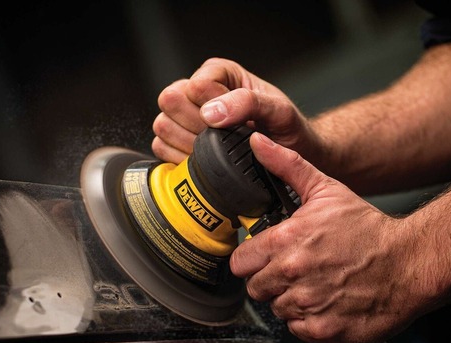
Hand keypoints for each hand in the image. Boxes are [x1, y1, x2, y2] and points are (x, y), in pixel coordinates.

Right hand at [152, 58, 317, 163]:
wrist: (289, 155)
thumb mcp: (277, 110)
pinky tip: (205, 160)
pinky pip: (161, 148)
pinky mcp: (178, 142)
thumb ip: (247, 103)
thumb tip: (210, 112)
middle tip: (224, 137)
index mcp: (218, 73)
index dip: (211, 107)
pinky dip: (181, 159)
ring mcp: (184, 118)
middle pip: (170, 102)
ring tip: (218, 149)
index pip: (194, 86)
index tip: (234, 122)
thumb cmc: (285, 128)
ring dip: (189, 143)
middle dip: (197, 126)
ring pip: (162, 126)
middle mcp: (196, 92)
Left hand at [229, 132, 426, 342]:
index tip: (266, 258)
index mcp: (286, 242)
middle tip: (296, 272)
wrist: (411, 263)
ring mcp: (308, 305)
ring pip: (278, 310)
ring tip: (317, 286)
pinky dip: (311, 321)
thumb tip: (257, 143)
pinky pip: (299, 330)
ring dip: (292, 301)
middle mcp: (293, 275)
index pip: (240, 262)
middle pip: (256, 289)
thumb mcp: (327, 190)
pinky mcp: (324, 331)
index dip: (252, 260)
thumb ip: (286, 166)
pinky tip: (329, 303)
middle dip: (271, 281)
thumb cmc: (370, 230)